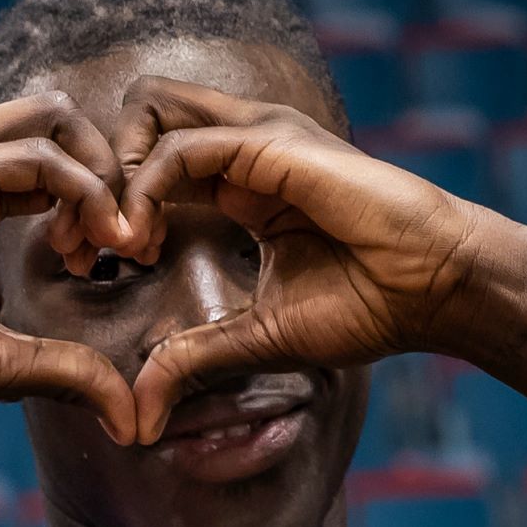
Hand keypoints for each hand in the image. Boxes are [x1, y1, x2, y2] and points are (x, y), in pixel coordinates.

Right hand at [0, 93, 138, 442]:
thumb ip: (64, 370)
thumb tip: (127, 415)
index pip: (49, 159)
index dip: (96, 202)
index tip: (115, 261)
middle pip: (57, 119)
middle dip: (112, 169)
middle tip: (133, 239)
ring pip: (55, 122)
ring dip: (105, 180)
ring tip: (123, 243)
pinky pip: (39, 159)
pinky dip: (84, 191)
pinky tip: (99, 240)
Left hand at [109, 77, 512, 441]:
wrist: (437, 288)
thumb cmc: (370, 304)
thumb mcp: (259, 337)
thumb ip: (196, 358)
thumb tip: (142, 414)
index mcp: (239, 182)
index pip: (148, 160)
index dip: (109, 206)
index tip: (95, 266)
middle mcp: (243, 146)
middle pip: (139, 116)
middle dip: (96, 173)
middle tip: (89, 245)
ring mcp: (257, 136)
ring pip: (147, 112)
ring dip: (113, 177)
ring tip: (116, 246)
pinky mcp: (271, 144)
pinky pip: (179, 148)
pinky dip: (144, 191)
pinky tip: (143, 242)